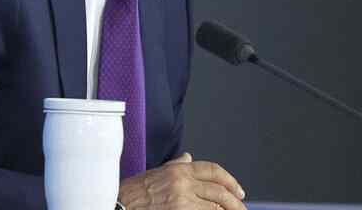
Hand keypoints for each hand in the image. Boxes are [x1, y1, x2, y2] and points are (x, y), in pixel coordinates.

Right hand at [117, 153, 245, 209]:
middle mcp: (183, 182)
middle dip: (235, 201)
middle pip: (219, 190)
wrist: (119, 204)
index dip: (230, 181)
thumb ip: (175, 166)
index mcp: (178, 170)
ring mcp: (183, 199)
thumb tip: (188, 158)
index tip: (238, 191)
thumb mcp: (155, 173)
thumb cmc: (132, 192)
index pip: (213, 170)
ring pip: (216, 205)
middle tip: (241, 208)